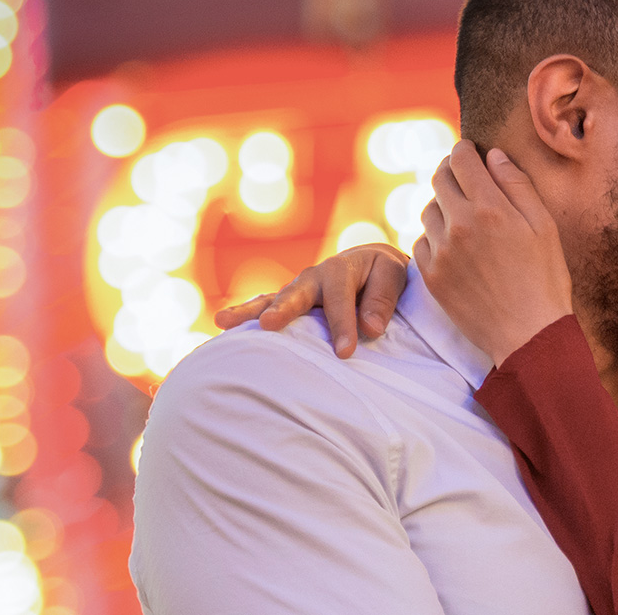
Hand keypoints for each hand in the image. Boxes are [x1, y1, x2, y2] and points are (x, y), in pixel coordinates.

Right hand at [213, 243, 410, 357]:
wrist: (371, 265)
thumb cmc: (384, 275)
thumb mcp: (394, 276)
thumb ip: (384, 298)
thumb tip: (371, 328)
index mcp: (342, 269)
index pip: (340, 299)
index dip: (342, 324)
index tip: (345, 352)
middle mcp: (313, 277)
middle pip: (296, 293)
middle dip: (283, 309)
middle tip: (268, 325)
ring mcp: (296, 290)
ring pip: (271, 300)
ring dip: (249, 312)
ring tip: (224, 321)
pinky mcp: (287, 303)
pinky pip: (264, 307)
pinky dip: (245, 316)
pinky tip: (222, 327)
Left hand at [414, 142, 572, 365]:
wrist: (528, 335)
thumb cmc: (545, 280)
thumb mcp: (544, 226)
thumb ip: (517, 185)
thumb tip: (493, 155)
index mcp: (490, 208)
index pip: (461, 159)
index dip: (464, 150)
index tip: (470, 153)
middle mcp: (460, 226)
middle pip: (439, 179)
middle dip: (451, 171)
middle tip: (463, 177)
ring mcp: (441, 252)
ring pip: (428, 210)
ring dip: (442, 205)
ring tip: (462, 215)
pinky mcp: (431, 276)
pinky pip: (421, 242)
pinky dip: (434, 237)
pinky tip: (454, 245)